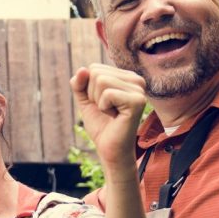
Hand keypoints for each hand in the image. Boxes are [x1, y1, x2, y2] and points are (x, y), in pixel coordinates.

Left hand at [72, 64, 145, 183]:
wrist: (110, 149)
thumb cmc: (101, 125)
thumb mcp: (85, 100)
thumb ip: (80, 84)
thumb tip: (82, 69)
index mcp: (126, 76)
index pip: (94, 68)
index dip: (88, 88)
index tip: (101, 103)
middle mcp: (136, 79)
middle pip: (96, 73)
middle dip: (92, 95)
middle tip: (106, 110)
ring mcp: (139, 89)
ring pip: (101, 80)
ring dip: (98, 101)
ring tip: (111, 112)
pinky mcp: (137, 101)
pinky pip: (107, 94)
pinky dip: (104, 107)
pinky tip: (115, 116)